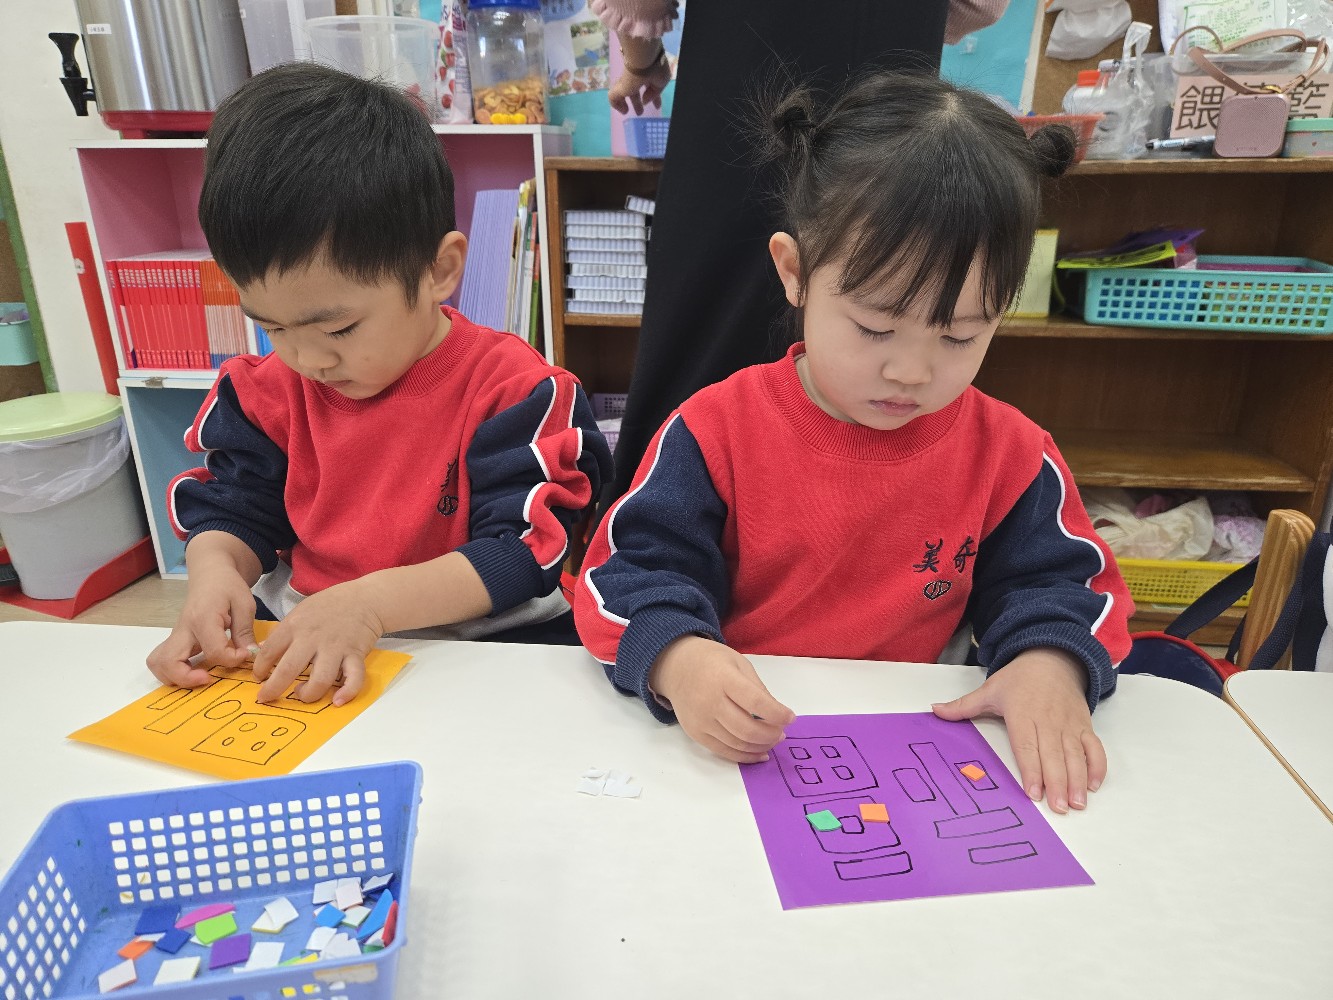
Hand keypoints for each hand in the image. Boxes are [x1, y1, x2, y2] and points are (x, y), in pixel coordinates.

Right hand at [147, 564, 257, 687]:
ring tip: (198, 677)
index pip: (214, 651)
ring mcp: (176, 635)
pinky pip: (163, 659)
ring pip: (158, 663)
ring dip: (174, 677)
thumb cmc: (228, 586)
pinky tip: (194, 670)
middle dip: (187, 679)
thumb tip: (248, 656)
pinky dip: (173, 671)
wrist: (210, 574)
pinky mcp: (176, 639)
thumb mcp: (245, 604)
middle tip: (208, 678)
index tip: (245, 654)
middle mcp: (184, 629)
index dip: (232, 659)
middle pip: (168, 662)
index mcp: (203, 618)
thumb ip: (245, 632)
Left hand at [251, 581, 383, 706]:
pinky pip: (354, 678)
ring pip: (320, 680)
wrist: (365, 599)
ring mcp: (335, 648)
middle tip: (267, 697)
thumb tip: (262, 650)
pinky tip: (338, 701)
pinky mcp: (356, 655)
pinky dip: (347, 692)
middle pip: (288, 669)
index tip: (259, 678)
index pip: (269, 652)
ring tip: (302, 693)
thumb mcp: (300, 612)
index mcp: (295, 626)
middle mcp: (312, 638)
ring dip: (308, 694)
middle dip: (273, 689)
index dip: (259, 669)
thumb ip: (283, 632)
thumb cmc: (329, 605)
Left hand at [608, 55, 669, 114]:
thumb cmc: (655, 69)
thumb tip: (644, 100)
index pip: (650, 87)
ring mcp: (627, 81)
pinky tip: (623, 111)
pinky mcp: (619, 86)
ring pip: (625, 93)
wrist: (642, 58)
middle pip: (636, 91)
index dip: (654, 97)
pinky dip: (617, 105)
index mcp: (648, 74)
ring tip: (628, 112)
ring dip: (628, 103)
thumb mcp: (662, 82)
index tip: (656, 106)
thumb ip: (654, 93)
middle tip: (639, 112)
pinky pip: (614, 97)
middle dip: (638, 101)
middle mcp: (636, 76)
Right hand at [649, 636, 794, 762]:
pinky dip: (746, 756)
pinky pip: (724, 752)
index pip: (756, 702)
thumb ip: (758, 688)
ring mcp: (701, 721)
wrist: (676, 667)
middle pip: (747, 729)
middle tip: (782, 732)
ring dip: (761, 746)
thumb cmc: (712, 662)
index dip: (777, 714)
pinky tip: (760, 752)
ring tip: (773, 740)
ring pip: (738, 744)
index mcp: (723, 679)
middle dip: (771, 734)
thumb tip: (777, 715)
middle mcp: (710, 702)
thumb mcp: (739, 663)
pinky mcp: (696, 735)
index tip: (790, 717)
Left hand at [932, 648, 1105, 813]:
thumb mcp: (989, 689)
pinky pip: (1094, 747)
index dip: (1032, 770)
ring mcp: (1069, 724)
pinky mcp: (1085, 724)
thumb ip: (963, 706)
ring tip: (1077, 803)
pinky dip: (1097, 765)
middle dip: (1058, 783)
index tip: (1034, 793)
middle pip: (1054, 755)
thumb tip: (934, 711)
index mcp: (1023, 713)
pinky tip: (1094, 785)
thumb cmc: (1019, 678)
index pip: (1027, 746)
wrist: (1053, 657)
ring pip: (1076, 755)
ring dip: (1078, 780)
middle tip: (1059, 808)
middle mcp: (1049, 720)